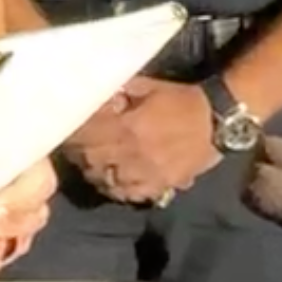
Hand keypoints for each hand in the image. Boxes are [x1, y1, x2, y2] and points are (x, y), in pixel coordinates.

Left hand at [60, 77, 221, 206]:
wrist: (217, 122)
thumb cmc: (180, 100)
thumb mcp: (147, 85)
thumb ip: (118, 90)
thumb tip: (92, 94)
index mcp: (126, 127)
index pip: (85, 137)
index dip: (72, 135)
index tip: (65, 130)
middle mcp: (131, 155)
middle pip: (90, 162)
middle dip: (79, 154)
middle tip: (75, 147)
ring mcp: (145, 175)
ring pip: (105, 182)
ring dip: (94, 173)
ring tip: (93, 163)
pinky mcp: (159, 187)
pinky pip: (128, 195)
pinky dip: (116, 189)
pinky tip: (113, 179)